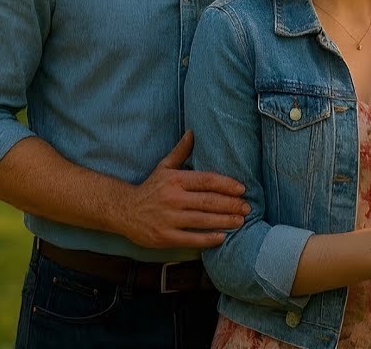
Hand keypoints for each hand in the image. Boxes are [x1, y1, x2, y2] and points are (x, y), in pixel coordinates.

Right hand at [120, 131, 248, 248]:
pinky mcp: (165, 237)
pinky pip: (191, 238)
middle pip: (208, 201)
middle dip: (231, 205)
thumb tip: (193, 132)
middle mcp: (173, 198)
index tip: (241, 189)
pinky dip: (208, 239)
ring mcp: (169, 219)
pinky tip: (222, 237)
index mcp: (175, 180)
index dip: (226, 184)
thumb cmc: (149, 188)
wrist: (123, 211)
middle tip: (247, 207)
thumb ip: (181, 152)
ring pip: (203, 220)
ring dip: (225, 221)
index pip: (206, 180)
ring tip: (240, 221)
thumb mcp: (163, 167)